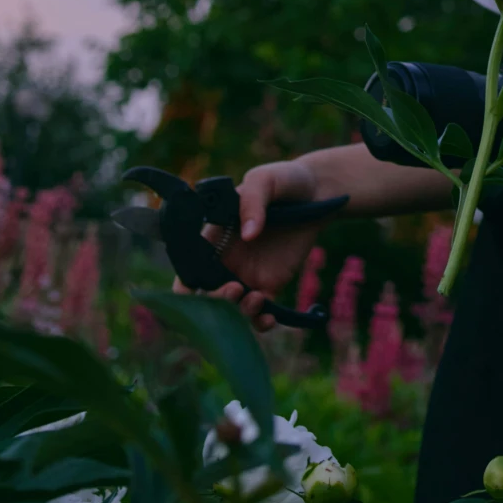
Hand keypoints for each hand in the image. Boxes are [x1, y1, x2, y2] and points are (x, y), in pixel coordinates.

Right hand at [188, 158, 323, 336]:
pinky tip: (269, 318)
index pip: (188, 266)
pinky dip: (260, 322)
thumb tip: (249, 234)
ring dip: (239, 314)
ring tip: (257, 299)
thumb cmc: (284, 181)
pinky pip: (260, 312)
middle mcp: (226, 261)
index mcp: (214, 237)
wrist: (318, 192)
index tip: (191, 293)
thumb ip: (252, 201)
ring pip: (232, 309)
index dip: (184, 285)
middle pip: (207, 294)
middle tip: (235, 289)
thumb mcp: (265, 180)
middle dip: (215, 301)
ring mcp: (248, 274)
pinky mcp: (271, 284)